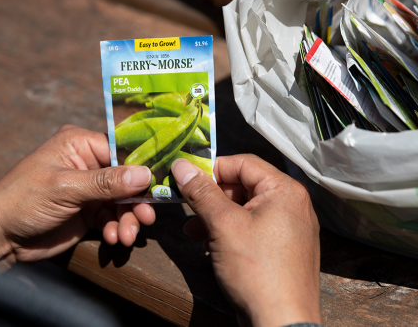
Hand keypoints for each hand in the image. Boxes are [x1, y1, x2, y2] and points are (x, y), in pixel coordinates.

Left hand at [0, 125, 154, 270]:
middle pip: (127, 178)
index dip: (141, 169)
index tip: (157, 187)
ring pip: (123, 201)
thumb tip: (145, 174)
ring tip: (126, 236)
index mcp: (80, 144)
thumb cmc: (24, 200)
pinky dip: (116, 228)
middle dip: (135, 201)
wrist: (0, 238)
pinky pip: (113, 217)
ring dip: (128, 219)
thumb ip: (106, 182)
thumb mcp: (66, 188)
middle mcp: (88, 163)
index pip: (122, 151)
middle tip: (145, 219)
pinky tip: (113, 239)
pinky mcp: (89, 211)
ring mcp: (90, 189)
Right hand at [171, 154, 320, 326]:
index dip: (212, 168)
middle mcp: (291, 204)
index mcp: (284, 190)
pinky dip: (228, 231)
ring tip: (192, 229)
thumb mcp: (223, 225)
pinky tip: (209, 243)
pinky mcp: (281, 247)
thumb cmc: (257, 271)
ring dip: (215, 215)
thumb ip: (202, 192)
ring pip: (244, 208)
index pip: (243, 163)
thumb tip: (182, 166)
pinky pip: (251, 227)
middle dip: (211, 196)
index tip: (187, 178)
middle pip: (243, 185)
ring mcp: (288, 227)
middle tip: (187, 205)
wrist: (280, 323)